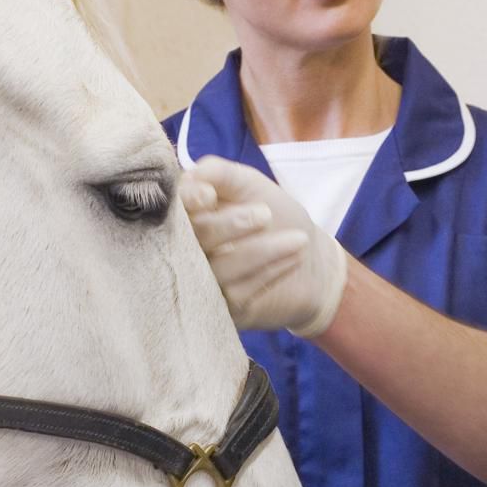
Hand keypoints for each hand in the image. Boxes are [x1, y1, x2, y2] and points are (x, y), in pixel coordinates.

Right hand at [179, 156, 347, 335]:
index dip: (185, 202)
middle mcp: (186, 252)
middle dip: (226, 226)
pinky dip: (267, 272)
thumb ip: (220, 174)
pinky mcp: (222, 312)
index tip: (209, 195)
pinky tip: (293, 257)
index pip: (171, 210)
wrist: (314, 259)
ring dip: (258, 252)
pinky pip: (236, 293)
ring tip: (297, 239)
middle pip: (188, 242)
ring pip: (216, 270)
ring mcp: (202, 285)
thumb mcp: (250, 185)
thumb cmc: (278, 216)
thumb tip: (192, 176)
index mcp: (187, 217)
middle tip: (266, 214)